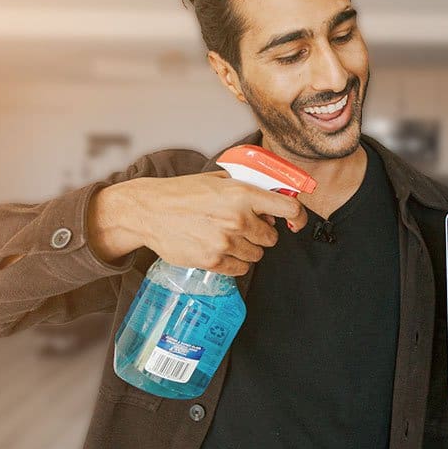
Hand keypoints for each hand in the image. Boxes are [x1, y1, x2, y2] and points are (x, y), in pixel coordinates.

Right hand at [110, 170, 308, 274]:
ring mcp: (226, 242)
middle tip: (243, 227)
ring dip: (247, 249)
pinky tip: (220, 250)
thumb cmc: (182, 193)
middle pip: (272, 238)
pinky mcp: (213, 261)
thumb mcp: (218, 180)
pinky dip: (235, 262)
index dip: (298, 217)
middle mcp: (237, 218)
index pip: (289, 208)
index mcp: (242, 194)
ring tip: (226, 237)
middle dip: (261, 233)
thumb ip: (246, 189)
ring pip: (256, 255)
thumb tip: (271, 201)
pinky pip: (241, 268)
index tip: (295, 222)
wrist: (149, 211)